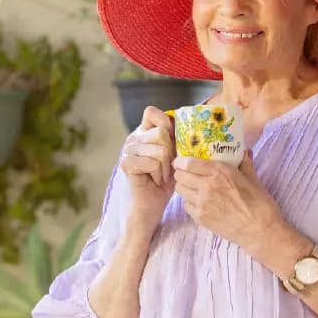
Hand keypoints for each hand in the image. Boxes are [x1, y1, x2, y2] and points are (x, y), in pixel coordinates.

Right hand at [120, 106, 176, 223]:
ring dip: (166, 167)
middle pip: (161, 132)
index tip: (173, 141)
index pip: (151, 112)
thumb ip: (177, 139)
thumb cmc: (166, 180)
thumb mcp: (175, 156)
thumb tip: (191, 125)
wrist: (152, 204)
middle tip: (168, 167)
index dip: (165, 123)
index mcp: (144, 132)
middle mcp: (133, 138)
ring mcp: (128, 150)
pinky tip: (155, 180)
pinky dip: (159, 174)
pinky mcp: (127, 163)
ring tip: (162, 175)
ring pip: (159, 149)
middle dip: (171, 152)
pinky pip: (152, 162)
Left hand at [172, 151, 281, 248]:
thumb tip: (243, 152)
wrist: (260, 231)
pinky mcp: (200, 218)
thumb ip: (244, 164)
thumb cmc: (260, 204)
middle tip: (187, 173)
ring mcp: (202, 203)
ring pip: (180, 190)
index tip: (181, 161)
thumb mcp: (253, 179)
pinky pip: (186, 205)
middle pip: (180, 176)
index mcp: (220, 172)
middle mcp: (207, 186)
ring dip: (185, 186)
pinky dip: (190, 202)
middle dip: (181, 173)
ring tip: (193, 187)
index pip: (189, 163)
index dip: (181, 161)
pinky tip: (200, 202)